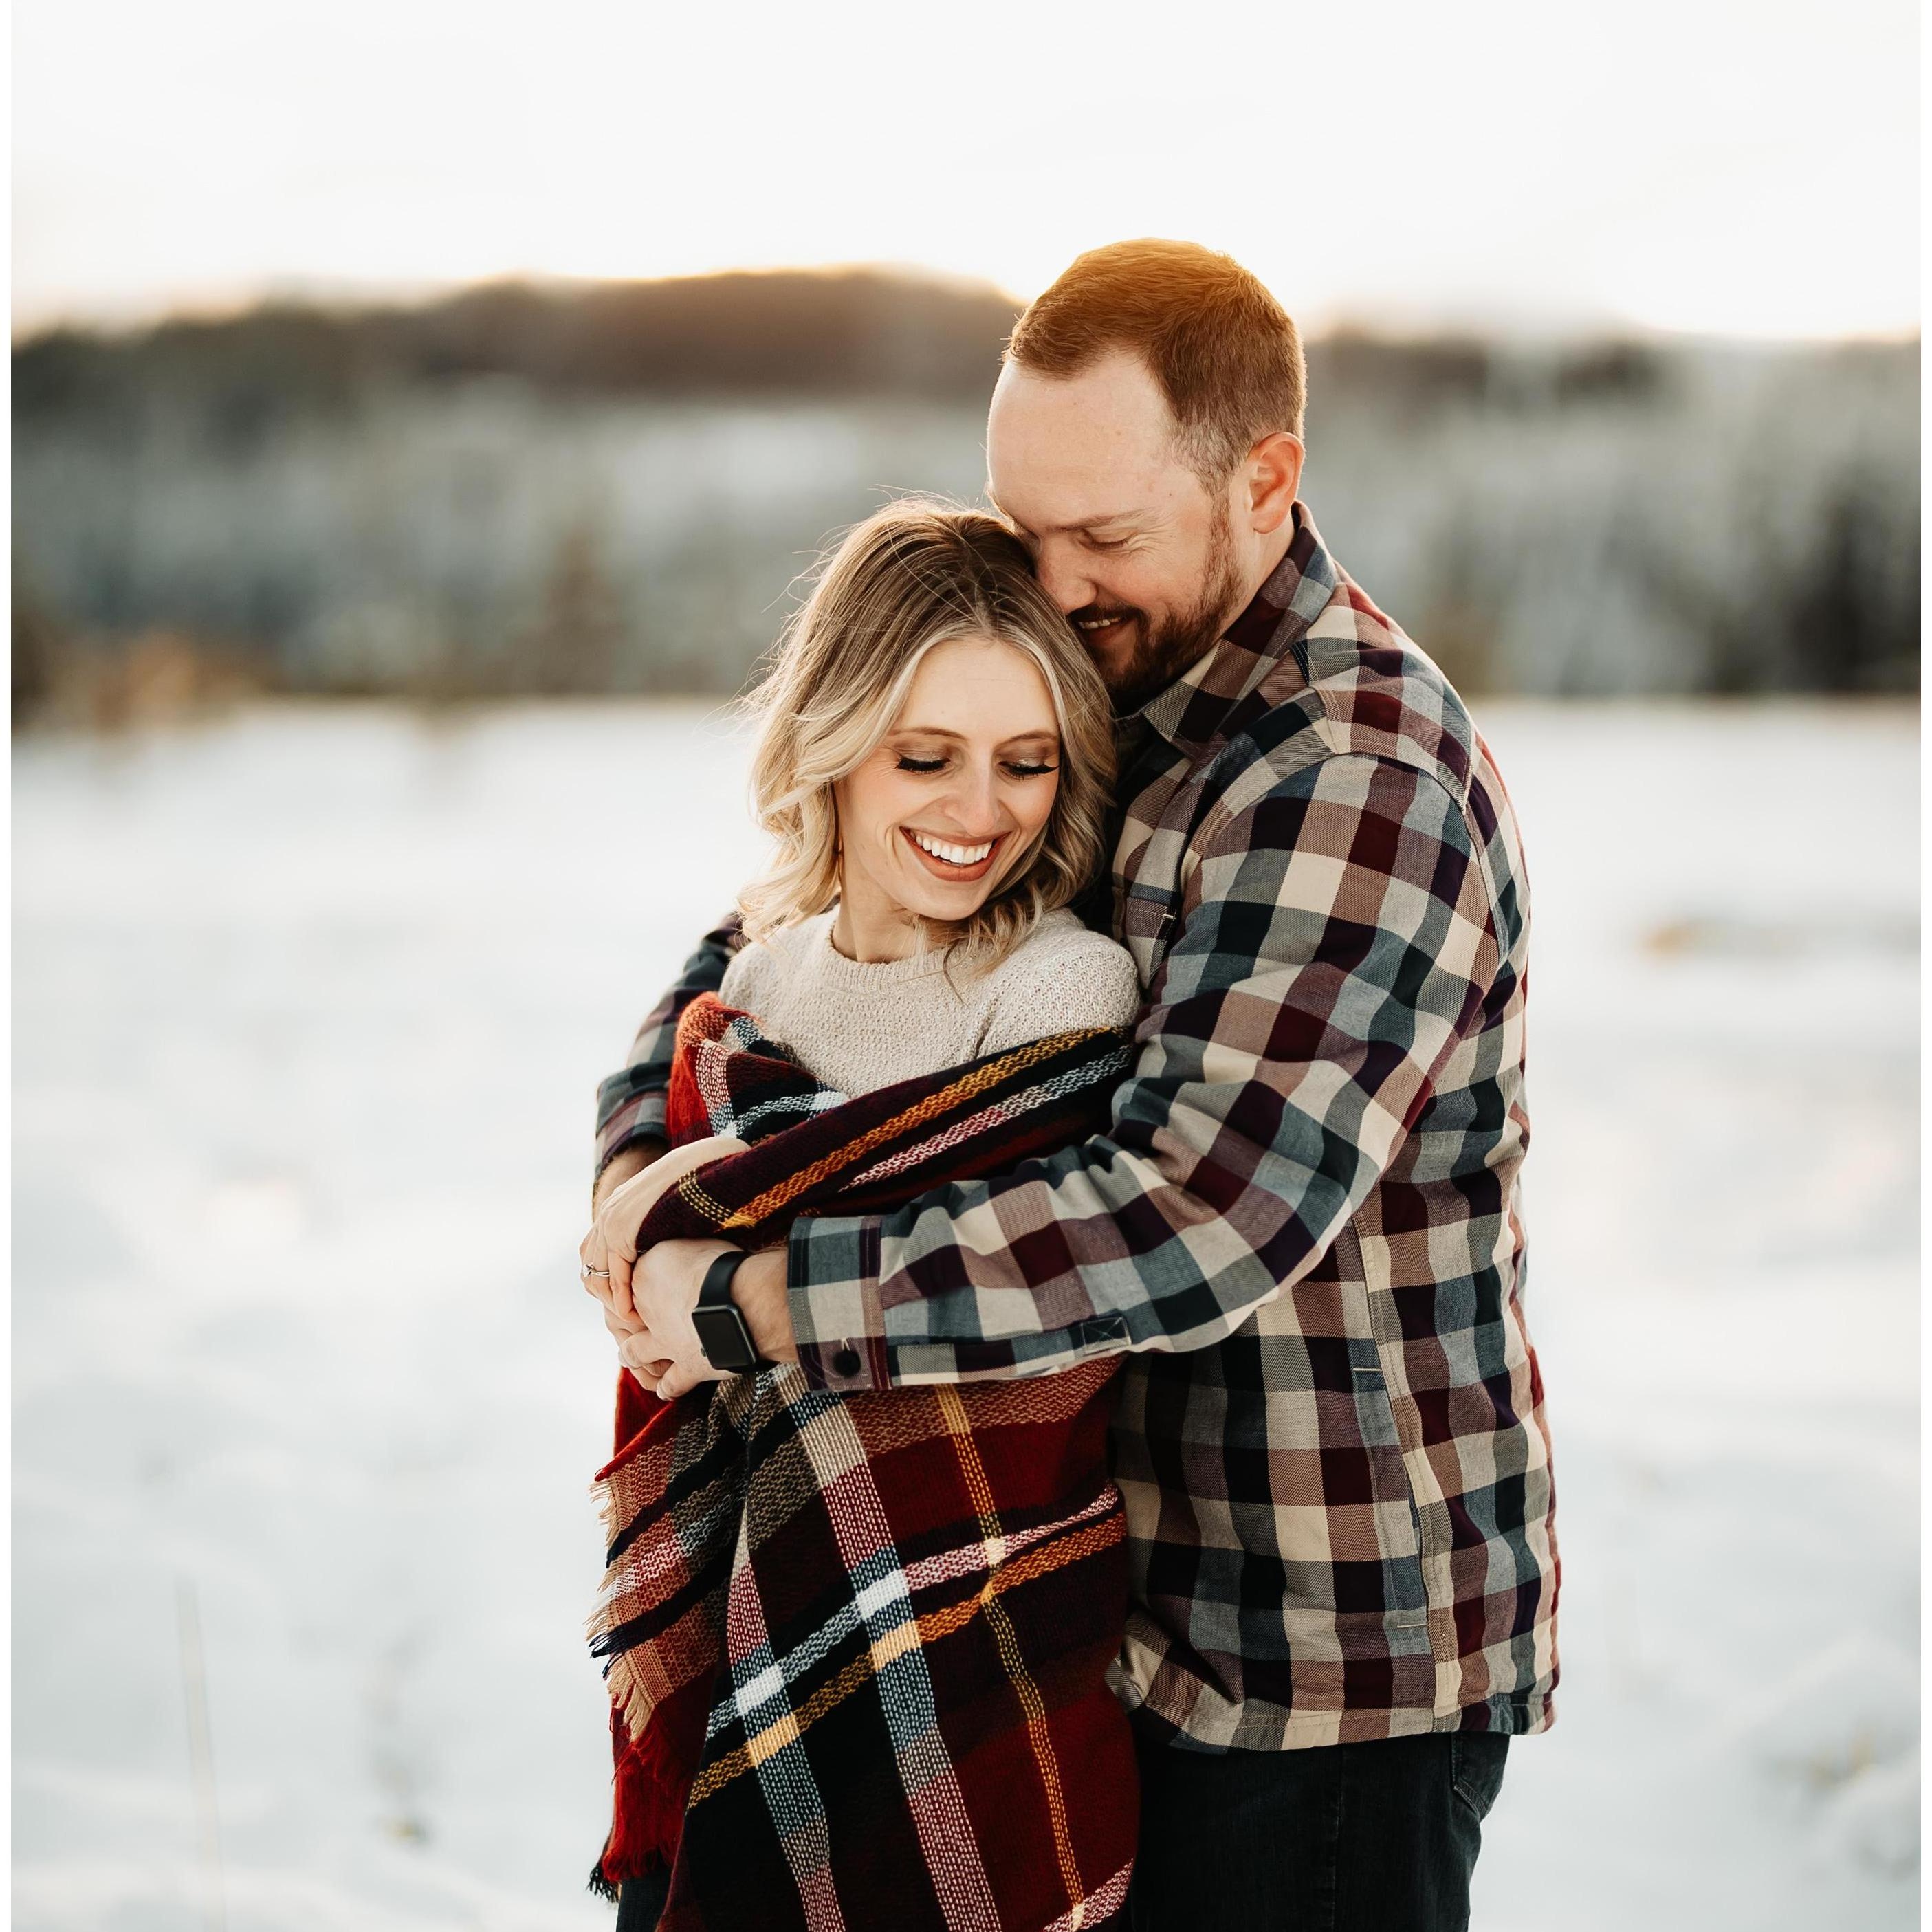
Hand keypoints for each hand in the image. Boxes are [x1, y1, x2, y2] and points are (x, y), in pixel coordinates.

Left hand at [578, 1133, 745, 1318]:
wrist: (703, 1163)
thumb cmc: (697, 1186)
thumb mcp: (668, 1209)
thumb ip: (657, 1229)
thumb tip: (669, 1253)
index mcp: (617, 1208)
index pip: (597, 1253)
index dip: (610, 1282)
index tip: (630, 1303)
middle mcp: (608, 1214)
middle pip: (591, 1266)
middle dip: (607, 1295)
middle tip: (628, 1318)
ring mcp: (611, 1220)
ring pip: (598, 1273)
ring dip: (613, 1299)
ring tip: (632, 1319)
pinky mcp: (622, 1230)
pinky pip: (615, 1273)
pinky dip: (622, 1295)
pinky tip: (633, 1312)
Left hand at [627, 1246, 794, 1401]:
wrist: (742, 1301)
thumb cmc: (727, 1265)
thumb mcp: (698, 1243)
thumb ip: (681, 1252)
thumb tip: (685, 1251)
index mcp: (645, 1275)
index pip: (626, 1281)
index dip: (632, 1285)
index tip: (642, 1284)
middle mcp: (646, 1311)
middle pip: (618, 1320)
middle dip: (620, 1324)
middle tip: (623, 1324)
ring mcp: (663, 1342)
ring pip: (633, 1354)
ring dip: (633, 1358)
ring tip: (633, 1359)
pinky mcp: (685, 1368)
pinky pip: (669, 1383)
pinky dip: (667, 1386)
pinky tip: (667, 1388)